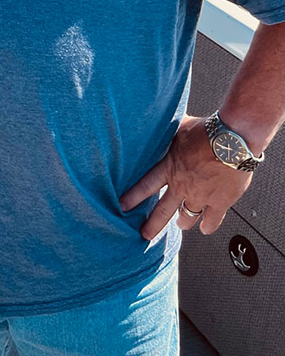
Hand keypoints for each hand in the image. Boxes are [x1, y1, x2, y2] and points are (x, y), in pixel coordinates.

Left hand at [120, 114, 251, 239]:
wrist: (232, 141)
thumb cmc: (206, 131)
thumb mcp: (178, 128)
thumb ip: (167, 133)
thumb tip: (155, 122)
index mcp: (169, 167)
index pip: (145, 186)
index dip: (132, 198)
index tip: (122, 206)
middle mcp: (182, 185)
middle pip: (162, 211)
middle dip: (151, 225)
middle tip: (144, 234)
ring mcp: (201, 196)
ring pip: (187, 217)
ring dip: (182, 222)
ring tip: (180, 225)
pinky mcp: (220, 202)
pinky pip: (212, 220)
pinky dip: (208, 226)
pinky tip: (205, 229)